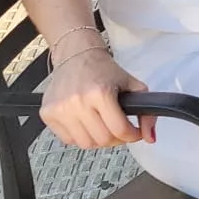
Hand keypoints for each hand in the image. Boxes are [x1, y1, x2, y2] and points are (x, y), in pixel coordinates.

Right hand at [40, 48, 154, 148]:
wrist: (77, 55)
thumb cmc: (103, 70)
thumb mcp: (132, 84)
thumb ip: (147, 111)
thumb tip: (150, 137)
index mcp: (101, 92)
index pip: (120, 130)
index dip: (132, 135)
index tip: (134, 133)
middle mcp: (78, 101)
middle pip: (103, 140)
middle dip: (116, 138)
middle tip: (118, 129)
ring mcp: (61, 109)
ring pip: (85, 144)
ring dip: (98, 139)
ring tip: (102, 125)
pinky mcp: (47, 114)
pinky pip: (68, 140)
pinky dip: (80, 136)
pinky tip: (86, 122)